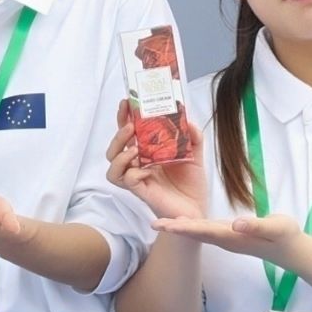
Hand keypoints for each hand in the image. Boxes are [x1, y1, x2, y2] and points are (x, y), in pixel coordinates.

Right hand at [104, 98, 209, 223]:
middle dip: (118, 134)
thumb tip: (187, 118)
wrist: (198, 208)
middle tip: (129, 125)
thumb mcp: (196, 154)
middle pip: (114, 149)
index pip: (129, 134)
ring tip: (134, 148)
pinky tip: (142, 168)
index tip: (126, 103)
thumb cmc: (192, 184)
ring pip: (112, 167)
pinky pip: (126, 181)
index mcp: (147, 154)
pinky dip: (131, 172)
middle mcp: (139, 165)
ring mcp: (139, 179)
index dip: (124, 118)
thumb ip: (193, 136)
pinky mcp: (142, 192)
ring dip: (119, 154)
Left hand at [157, 208, 308, 267]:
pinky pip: (208, 229)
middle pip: (196, 233)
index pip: (204, 231)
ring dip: (181, 227)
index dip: (184, 228)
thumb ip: (257, 226)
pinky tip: (185, 219)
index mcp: (233, 237)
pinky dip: (194, 224)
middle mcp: (226, 239)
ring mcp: (228, 238)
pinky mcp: (232, 234)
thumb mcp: (276, 228)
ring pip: (200, 232)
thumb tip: (237, 224)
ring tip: (162, 222)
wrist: (293, 250)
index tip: (166, 225)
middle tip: (153, 224)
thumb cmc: (286, 237)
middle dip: (175, 229)